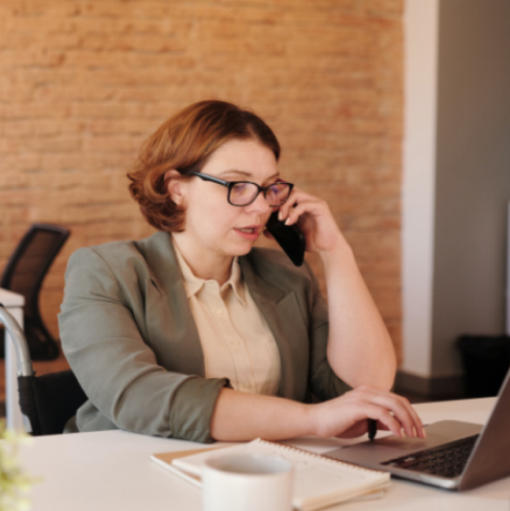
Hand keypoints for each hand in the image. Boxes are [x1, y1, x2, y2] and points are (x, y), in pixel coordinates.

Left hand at [268, 187, 345, 254]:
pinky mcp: (321, 207)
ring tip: (281, 218)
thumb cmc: (312, 241)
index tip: (268, 210)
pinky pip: (304, 204)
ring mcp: (315, 203)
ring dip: (285, 205)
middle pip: (290, 190)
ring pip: (296, 194)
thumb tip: (265, 231)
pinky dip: (294, 212)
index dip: (276, 198)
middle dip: (278, 199)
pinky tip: (289, 222)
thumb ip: (279, 232)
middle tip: (272, 213)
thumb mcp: (292, 236)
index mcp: (302, 205)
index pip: (287, 193)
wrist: (329, 249)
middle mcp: (309, 201)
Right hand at [307, 386, 424, 438]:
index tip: (417, 428)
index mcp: (369, 392)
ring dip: (407, 420)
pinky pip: (382, 413)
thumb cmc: (335, 421)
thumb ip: (378, 421)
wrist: (315, 420)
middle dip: (413, 417)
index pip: (397, 399)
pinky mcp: (358, 406)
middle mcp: (367, 391)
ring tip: (411, 434)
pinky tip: (397, 433)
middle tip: (420, 432)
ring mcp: (363, 397)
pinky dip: (394, 423)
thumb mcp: (362, 421)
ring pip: (394, 404)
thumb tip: (394, 426)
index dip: (410, 414)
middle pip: (400, 400)